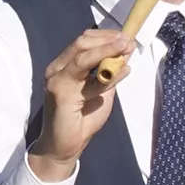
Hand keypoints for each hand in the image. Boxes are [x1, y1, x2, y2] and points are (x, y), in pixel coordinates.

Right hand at [26, 29, 133, 180]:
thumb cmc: (81, 121)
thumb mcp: (100, 91)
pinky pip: (89, 80)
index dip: (105, 36)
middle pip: (81, 43)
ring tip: (125, 48)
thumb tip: (124, 54)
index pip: (83, 42)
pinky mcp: (61, 94)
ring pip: (83, 56)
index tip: (125, 36)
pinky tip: (123, 72)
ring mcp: (57, 80)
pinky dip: (109, 74)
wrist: (63, 147)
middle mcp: (57, 69)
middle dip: (108, 40)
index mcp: (64, 66)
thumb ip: (108, 74)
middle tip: (127, 41)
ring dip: (107, 49)